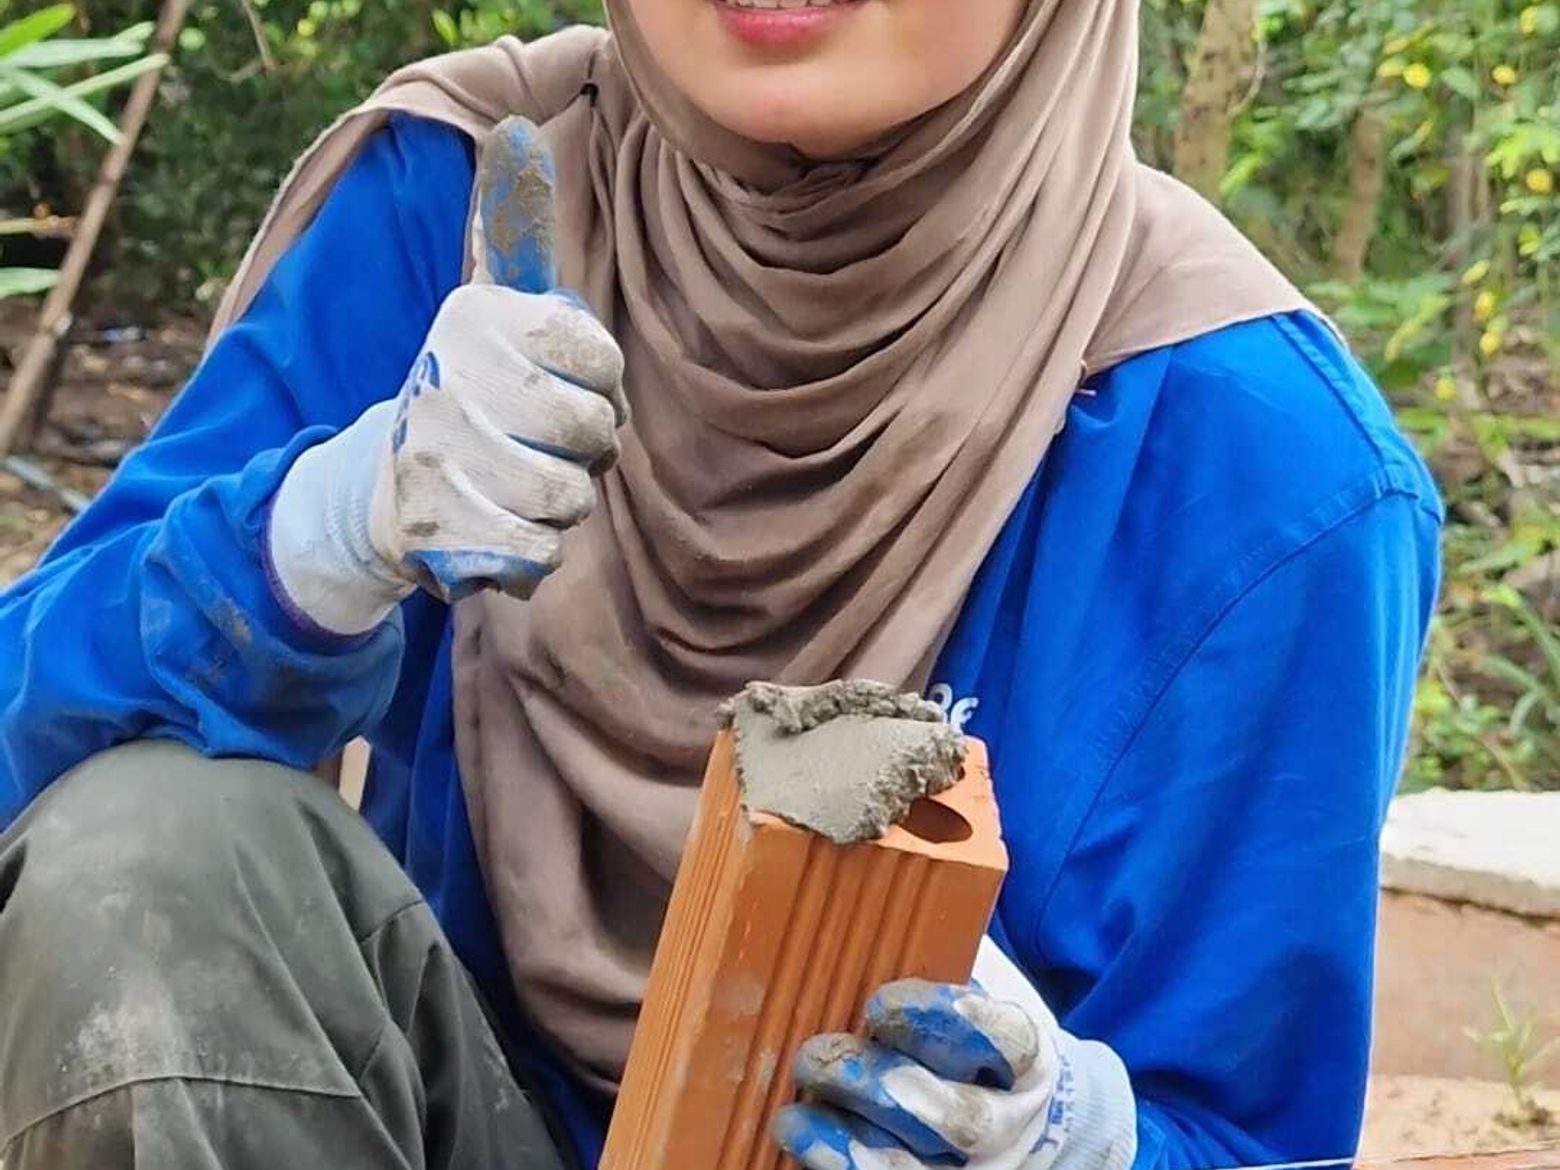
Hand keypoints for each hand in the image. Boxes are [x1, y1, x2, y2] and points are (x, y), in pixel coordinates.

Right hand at [267, 117, 626, 634]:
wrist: (384, 491)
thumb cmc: (470, 394)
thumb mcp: (490, 309)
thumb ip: (513, 232)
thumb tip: (514, 129)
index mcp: (470, 319)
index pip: (598, 356)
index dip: (602, 385)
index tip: (572, 383)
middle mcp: (442, 379)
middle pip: (591, 431)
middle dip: (587, 449)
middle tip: (550, 444)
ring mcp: (433, 457)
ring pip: (570, 497)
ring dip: (561, 502)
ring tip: (520, 483)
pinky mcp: (436, 531)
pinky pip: (540, 551)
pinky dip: (534, 551)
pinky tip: (499, 527)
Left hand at [773, 939, 1135, 1169]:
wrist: (1031, 1119)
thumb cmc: (979, 1037)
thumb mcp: (978, 985)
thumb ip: (938, 945)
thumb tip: (861, 865)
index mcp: (1026, 1057)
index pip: (1004, 1041)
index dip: (948, 1023)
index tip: (882, 1002)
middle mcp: (1008, 1122)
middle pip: (957, 1120)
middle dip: (881, 1087)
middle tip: (818, 1053)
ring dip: (851, 1147)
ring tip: (795, 1118)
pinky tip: (801, 1151)